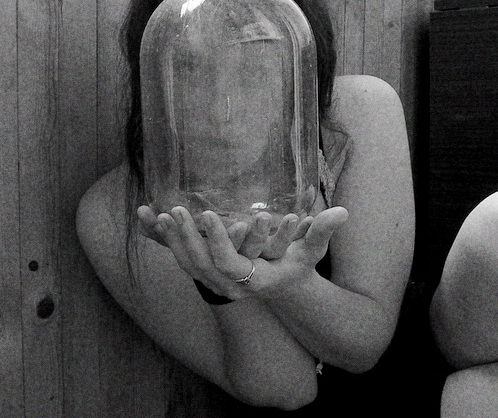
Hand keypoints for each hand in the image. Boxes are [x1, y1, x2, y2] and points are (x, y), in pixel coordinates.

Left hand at [138, 205, 347, 300]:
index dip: (215, 241)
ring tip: (159, 214)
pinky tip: (155, 221)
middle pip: (199, 265)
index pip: (227, 263)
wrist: (284, 289)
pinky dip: (168, 243)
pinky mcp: (207, 273)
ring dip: (172, 240)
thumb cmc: (298, 268)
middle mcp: (230, 284)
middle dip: (186, 237)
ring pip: (186, 264)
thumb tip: (342, 212)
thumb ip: (322, 232)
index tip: (206, 214)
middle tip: (176, 209)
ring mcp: (216, 282)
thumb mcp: (311, 252)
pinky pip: (182, 260)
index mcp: (252, 279)